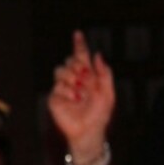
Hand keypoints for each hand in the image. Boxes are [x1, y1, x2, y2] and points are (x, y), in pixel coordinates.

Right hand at [47, 31, 114, 159]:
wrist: (88, 130)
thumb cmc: (99, 114)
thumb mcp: (108, 93)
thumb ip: (104, 73)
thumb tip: (97, 54)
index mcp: (88, 77)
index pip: (81, 57)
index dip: (79, 45)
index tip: (78, 34)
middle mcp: (74, 80)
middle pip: (70, 60)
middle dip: (77, 65)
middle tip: (86, 77)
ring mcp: (63, 87)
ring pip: (61, 70)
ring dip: (73, 78)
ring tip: (80, 92)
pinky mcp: (55, 96)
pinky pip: (59, 86)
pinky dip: (69, 92)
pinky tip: (74, 100)